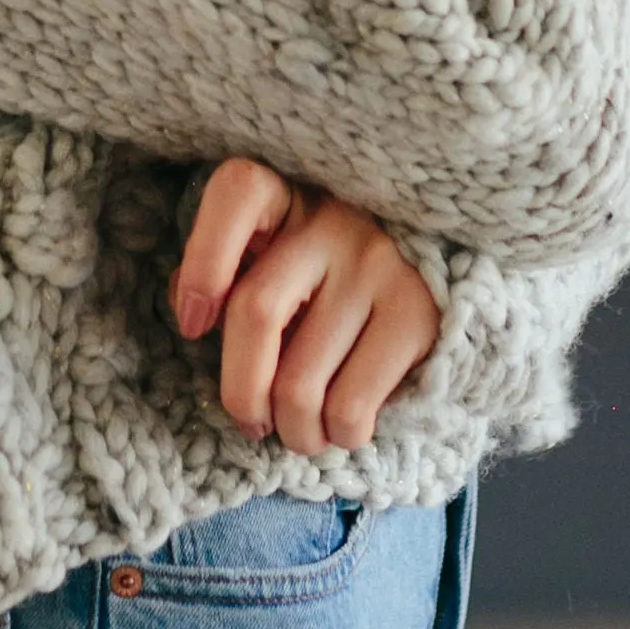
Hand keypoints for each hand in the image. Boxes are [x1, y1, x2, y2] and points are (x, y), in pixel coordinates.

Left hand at [168, 157, 440, 454]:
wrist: (436, 279)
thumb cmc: (328, 281)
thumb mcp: (277, 259)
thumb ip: (230, 273)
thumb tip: (192, 312)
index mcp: (286, 196)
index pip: (239, 191)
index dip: (204, 259)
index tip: (194, 326)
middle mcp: (332, 222)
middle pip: (257, 311)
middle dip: (240, 391)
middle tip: (251, 420)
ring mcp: (378, 265)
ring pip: (299, 383)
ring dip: (292, 431)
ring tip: (301, 430)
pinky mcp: (416, 315)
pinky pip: (349, 408)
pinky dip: (337, 436)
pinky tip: (343, 425)